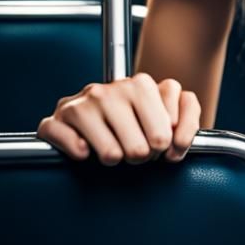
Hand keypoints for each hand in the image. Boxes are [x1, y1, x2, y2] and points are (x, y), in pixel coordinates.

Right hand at [36, 73, 199, 164]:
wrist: (87, 111)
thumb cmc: (134, 116)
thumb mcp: (170, 111)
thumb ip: (188, 121)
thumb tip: (176, 144)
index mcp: (141, 84)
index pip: (164, 134)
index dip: (164, 148)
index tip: (160, 145)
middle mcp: (111, 89)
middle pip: (139, 150)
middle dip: (139, 157)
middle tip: (134, 148)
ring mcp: (83, 103)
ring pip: (111, 155)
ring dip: (112, 160)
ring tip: (112, 147)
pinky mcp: (56, 119)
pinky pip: (74, 148)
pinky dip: (80, 155)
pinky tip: (85, 149)